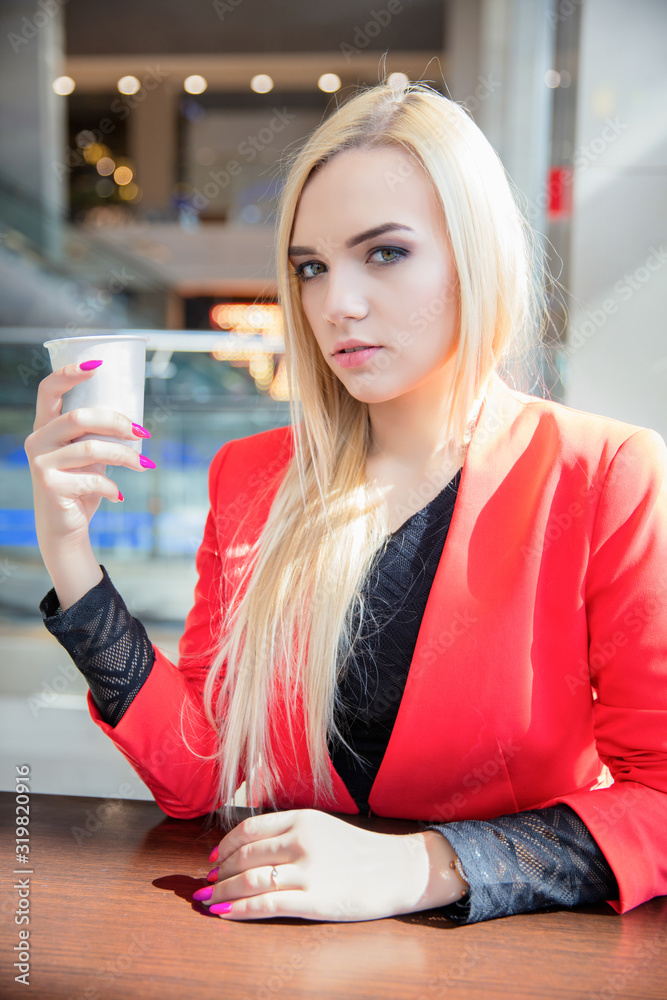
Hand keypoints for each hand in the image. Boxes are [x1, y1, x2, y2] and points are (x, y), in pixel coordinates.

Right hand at [24, 360, 150, 548]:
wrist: (65, 528)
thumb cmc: (81, 485)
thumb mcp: (90, 455)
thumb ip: (98, 435)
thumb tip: (136, 423)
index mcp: (45, 426)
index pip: (48, 390)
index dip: (70, 373)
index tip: (97, 365)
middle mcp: (37, 440)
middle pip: (79, 417)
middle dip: (117, 422)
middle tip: (141, 432)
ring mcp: (40, 462)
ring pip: (91, 448)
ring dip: (124, 456)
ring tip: (143, 465)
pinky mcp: (49, 484)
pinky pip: (92, 477)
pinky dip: (112, 486)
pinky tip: (117, 494)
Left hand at [194, 808, 467, 921]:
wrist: (399, 870)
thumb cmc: (360, 853)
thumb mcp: (324, 829)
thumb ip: (291, 833)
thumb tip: (250, 849)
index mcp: (303, 819)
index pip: (250, 830)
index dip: (226, 846)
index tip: (214, 859)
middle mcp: (303, 840)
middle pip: (246, 855)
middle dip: (220, 872)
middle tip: (207, 884)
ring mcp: (308, 871)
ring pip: (251, 880)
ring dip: (224, 891)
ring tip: (210, 901)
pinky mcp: (314, 900)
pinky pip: (267, 905)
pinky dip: (240, 909)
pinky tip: (226, 913)